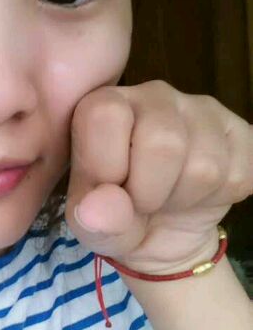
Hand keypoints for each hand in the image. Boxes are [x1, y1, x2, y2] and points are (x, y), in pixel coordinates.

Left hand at [65, 80, 252, 274]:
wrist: (162, 236)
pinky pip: (239, 175)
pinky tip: (198, 194)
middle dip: (150, 192)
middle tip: (141, 201)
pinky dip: (216, 200)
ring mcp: (202, 109)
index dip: (107, 166)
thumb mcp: (91, 227)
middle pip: (164, 141)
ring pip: (205, 166)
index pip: (105, 114)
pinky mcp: (241, 132)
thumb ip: (92, 219)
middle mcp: (153, 94)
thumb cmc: (117, 217)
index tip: (107, 190)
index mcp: (102, 104)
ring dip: (183, 200)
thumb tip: (103, 210)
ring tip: (167, 198)